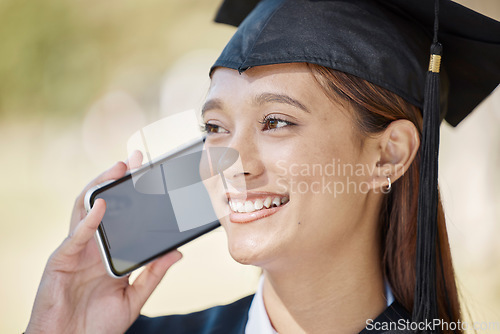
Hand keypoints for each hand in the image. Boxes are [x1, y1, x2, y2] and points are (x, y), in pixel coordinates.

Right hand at [25, 156, 181, 333]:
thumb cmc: (97, 327)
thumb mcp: (134, 299)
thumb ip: (153, 275)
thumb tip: (178, 252)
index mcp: (109, 253)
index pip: (123, 216)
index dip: (135, 196)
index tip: (153, 177)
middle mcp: (93, 246)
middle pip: (105, 205)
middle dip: (118, 181)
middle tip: (137, 161)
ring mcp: (76, 250)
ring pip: (85, 209)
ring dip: (101, 187)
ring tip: (119, 169)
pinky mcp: (61, 261)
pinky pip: (75, 236)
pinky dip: (88, 219)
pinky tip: (102, 205)